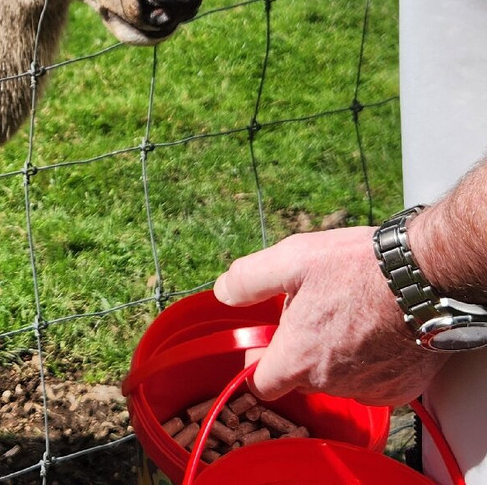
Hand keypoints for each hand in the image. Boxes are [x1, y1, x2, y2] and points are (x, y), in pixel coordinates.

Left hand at [213, 226, 448, 404]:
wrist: (426, 277)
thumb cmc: (357, 267)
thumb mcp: (290, 259)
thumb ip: (249, 279)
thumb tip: (223, 292)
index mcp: (297, 358)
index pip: (262, 384)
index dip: (259, 362)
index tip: (266, 341)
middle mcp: (329, 383)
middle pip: (299, 378)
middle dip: (299, 351)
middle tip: (313, 313)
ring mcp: (367, 389)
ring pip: (336, 381)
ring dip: (334, 357)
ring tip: (347, 317)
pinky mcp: (399, 389)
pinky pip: (371, 383)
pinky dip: (368, 364)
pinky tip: (374, 333)